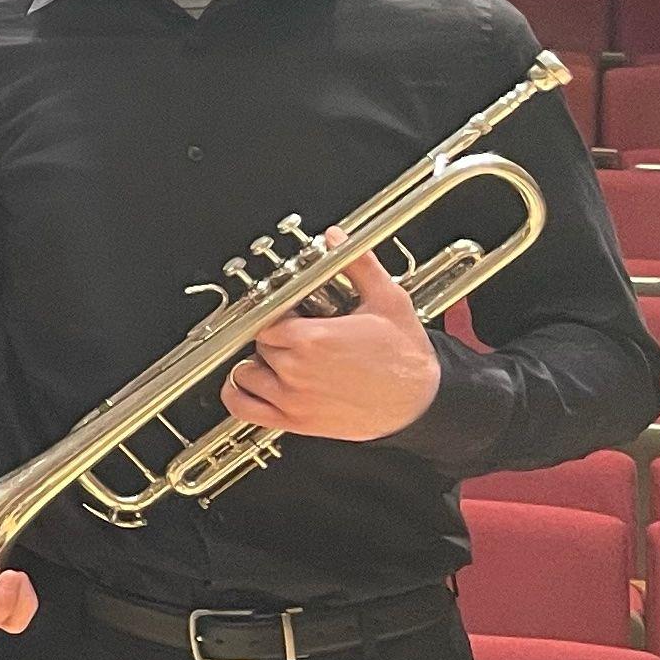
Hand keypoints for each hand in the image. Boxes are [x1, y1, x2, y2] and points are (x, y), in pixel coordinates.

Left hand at [219, 248, 443, 446]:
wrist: (422, 401)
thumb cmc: (406, 356)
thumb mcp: (388, 300)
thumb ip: (357, 265)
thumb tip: (336, 237)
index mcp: (313, 338)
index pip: (266, 318)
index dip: (278, 315)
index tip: (291, 315)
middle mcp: (296, 369)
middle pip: (259, 344)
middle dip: (274, 339)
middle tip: (295, 337)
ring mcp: (294, 399)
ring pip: (246, 374)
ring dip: (257, 364)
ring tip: (279, 359)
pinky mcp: (296, 422)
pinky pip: (245, 409)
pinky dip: (237, 396)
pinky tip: (248, 385)